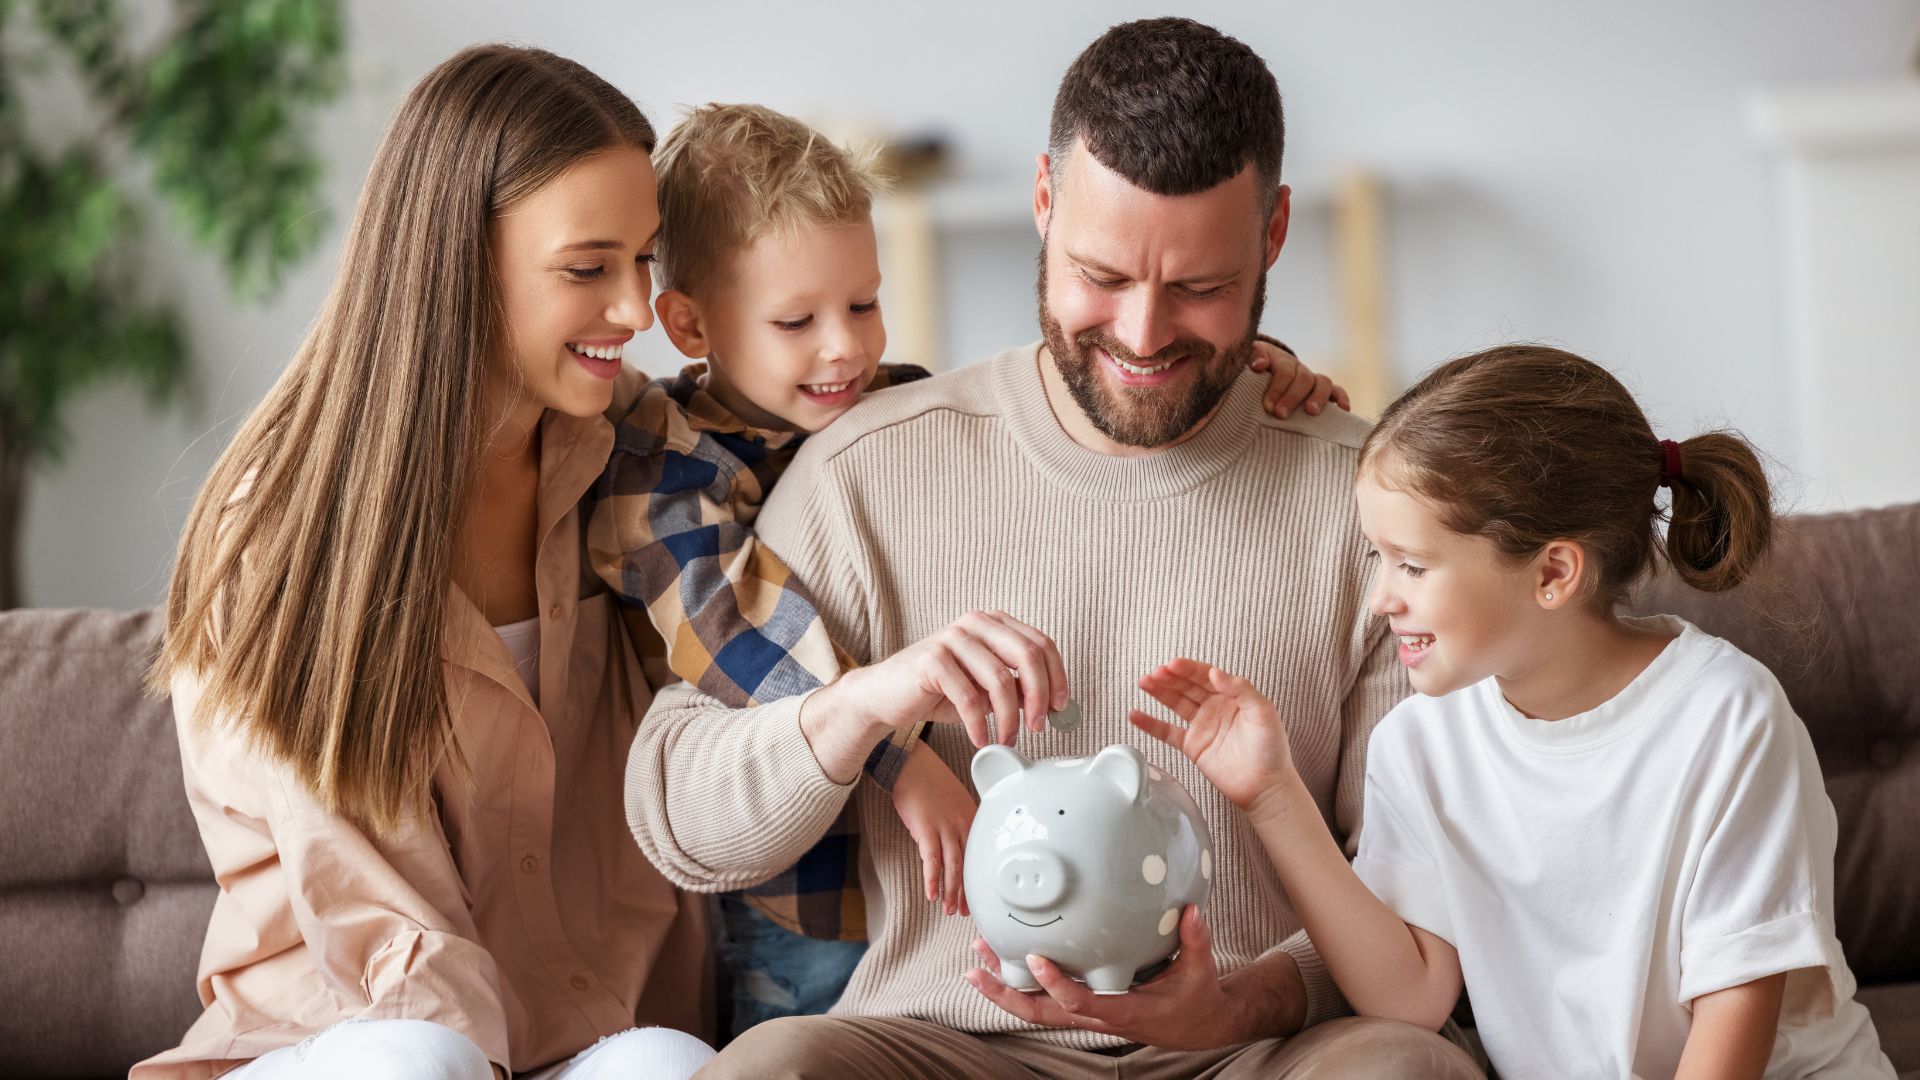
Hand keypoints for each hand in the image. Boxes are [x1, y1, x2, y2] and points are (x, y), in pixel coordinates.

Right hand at [891, 741, 977, 915]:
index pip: (976, 856)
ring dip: (951, 892)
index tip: (973, 898)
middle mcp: (963, 824)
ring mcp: (946, 827)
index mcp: (972, 818)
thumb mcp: (953, 800)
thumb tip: (952, 844)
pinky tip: (932, 895)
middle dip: (965, 892)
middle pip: (967, 865)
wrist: (910, 762)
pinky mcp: (926, 829)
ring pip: (953, 867)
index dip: (974, 880)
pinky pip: (932, 860)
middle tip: (963, 912)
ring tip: (949, 910)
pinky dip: (932, 880)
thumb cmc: (928, 780)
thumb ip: (957, 822)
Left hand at [964, 906, 1245, 1049]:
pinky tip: (1003, 962)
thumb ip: (1195, 940)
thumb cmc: (1194, 999)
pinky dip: (1020, 985)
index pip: (1080, 1003)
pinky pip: (1044, 1001)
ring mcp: (1087, 1014)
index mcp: (1123, 1011)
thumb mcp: (1200, 971)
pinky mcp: (1084, 1007)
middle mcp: (1097, 1016)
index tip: (1033, 960)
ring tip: (977, 959)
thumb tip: (1191, 909)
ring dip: (1004, 988)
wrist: (1195, 1026)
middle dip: (1005, 993)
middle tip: (976, 967)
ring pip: (1036, 1009)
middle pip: (1040, 1013)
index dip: (1055, 984)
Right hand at [1128, 659, 1296, 814]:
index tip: (1173, 664)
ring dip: (1159, 692)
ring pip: (1175, 703)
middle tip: (1156, 672)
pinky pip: (1167, 732)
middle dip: (1170, 677)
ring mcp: (1202, 726)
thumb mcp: (1264, 712)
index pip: (1205, 675)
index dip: (1188, 669)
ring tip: (1144, 682)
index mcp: (1232, 696)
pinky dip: (1151, 724)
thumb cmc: (1272, 749)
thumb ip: (1241, 689)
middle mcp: (1215, 707)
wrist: (1266, 786)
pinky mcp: (1192, 746)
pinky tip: (1136, 715)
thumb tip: (1215, 672)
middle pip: (1187, 686)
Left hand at [1249, 340, 1350, 419]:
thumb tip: (1260, 365)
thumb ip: (1251, 358)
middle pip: (1303, 378)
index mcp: (1280, 360)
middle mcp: (1299, 369)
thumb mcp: (1246, 361)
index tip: (1268, 406)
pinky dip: (1342, 398)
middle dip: (1293, 397)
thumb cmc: (1252, 371)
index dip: (1277, 388)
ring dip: (1318, 397)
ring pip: (1323, 382)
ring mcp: (1311, 379)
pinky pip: (1337, 391)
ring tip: (1310, 411)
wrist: (1262, 368)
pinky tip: (1344, 410)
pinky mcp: (1321, 391)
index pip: (1284, 371)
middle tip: (1280, 414)